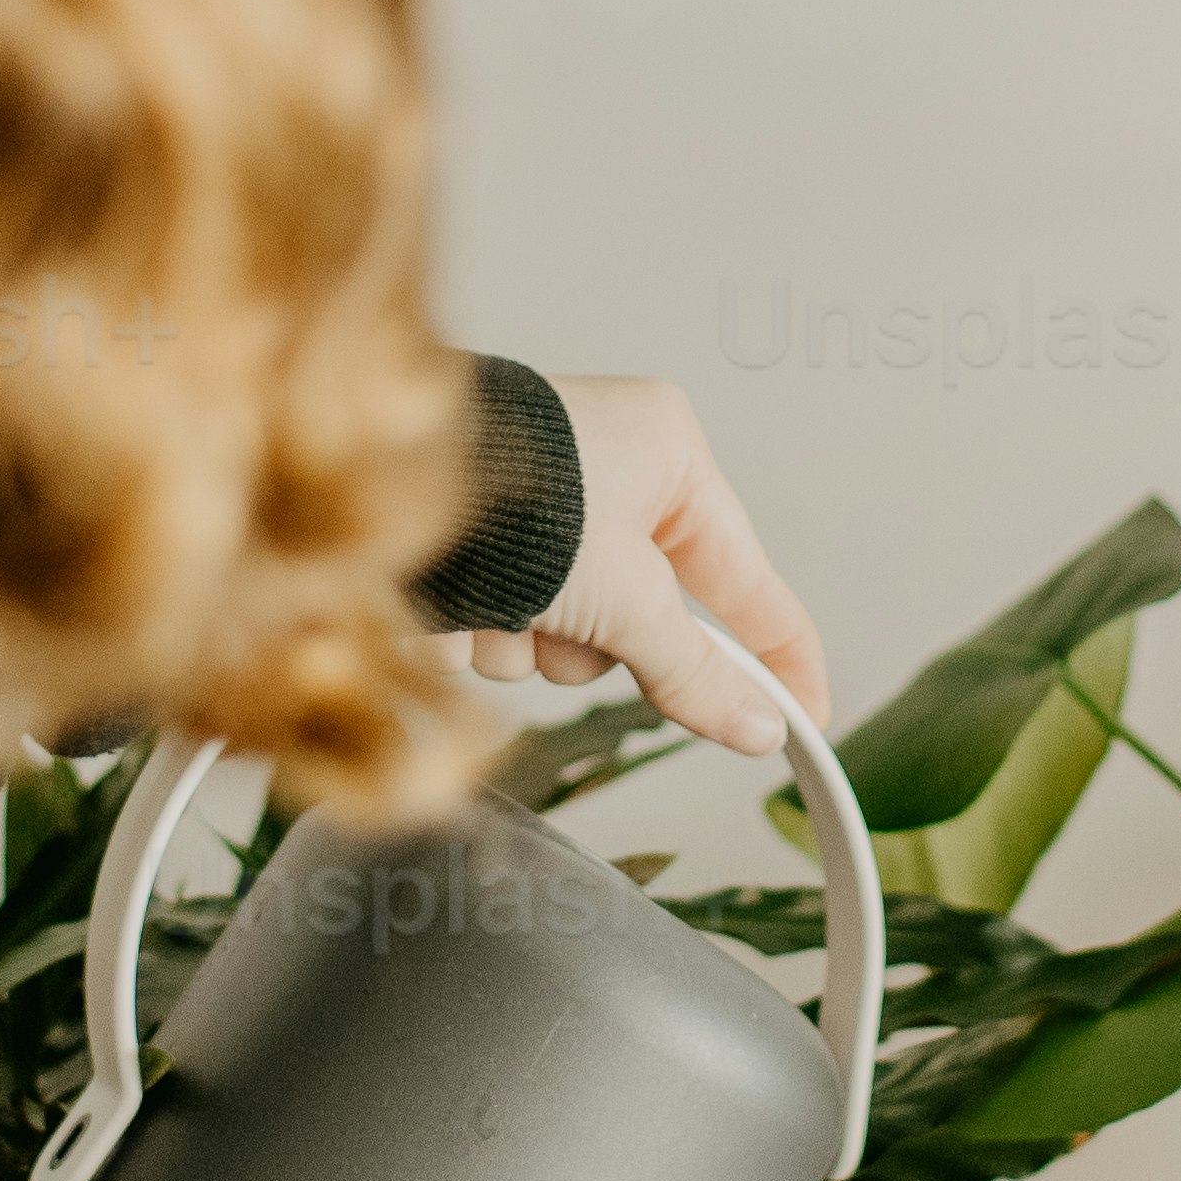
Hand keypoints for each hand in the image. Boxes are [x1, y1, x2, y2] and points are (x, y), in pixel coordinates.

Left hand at [457, 378, 831, 756]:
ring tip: (499, 604)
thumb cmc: (507, 496)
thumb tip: (759, 726)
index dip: (779, 658)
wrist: (374, 485)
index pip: (748, 580)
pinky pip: (505, 624)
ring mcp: (533, 506)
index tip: (806, 718)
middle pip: (642, 618)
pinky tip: (452, 603)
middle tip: (582, 629)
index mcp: (665, 453)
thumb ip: (695, 671)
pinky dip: (481, 630)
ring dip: (534, 642)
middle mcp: (602, 471)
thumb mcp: (627, 597)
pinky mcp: (473, 541)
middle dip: (601, 642)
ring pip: (566, 635)